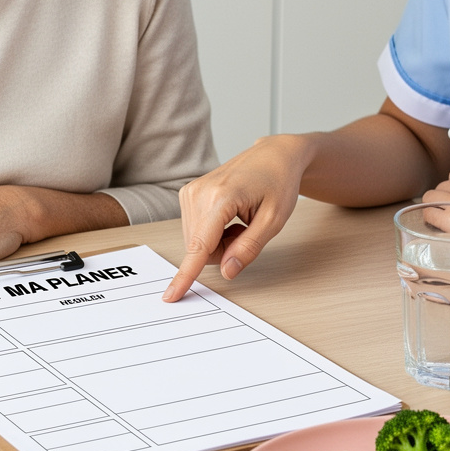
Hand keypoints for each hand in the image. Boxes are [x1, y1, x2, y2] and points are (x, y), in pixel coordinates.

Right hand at [163, 136, 310, 300]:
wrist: (273, 155)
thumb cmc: (278, 183)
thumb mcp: (274, 220)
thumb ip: (249, 248)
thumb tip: (227, 272)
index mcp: (221, 198)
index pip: (200, 246)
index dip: (186, 275)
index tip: (171, 295)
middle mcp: (199, 193)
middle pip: (200, 249)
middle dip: (224, 251)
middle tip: (246, 230)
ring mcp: (190, 192)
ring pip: (196, 243)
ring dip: (219, 242)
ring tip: (240, 220)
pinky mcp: (188, 193)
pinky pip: (195, 231)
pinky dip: (213, 232)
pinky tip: (229, 216)